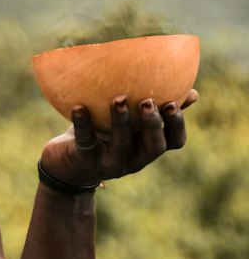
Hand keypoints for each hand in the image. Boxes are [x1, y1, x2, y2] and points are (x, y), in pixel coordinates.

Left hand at [39, 89, 196, 187]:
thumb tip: (193, 93)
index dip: (177, 126)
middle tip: (148, 102)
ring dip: (121, 121)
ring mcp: (110, 163)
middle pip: (154, 147)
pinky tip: (78, 106)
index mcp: (147, 147)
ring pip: (121, 145)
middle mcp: (134, 159)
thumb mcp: (130, 124)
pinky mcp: (84, 161)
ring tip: (119, 99)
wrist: (65, 165)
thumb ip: (155, 110)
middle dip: (153, 124)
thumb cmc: (103, 136)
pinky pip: (85, 141)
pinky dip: (83, 123)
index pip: (174, 142)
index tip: (173, 104)